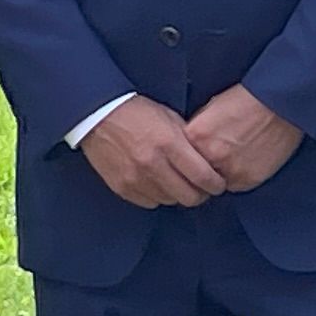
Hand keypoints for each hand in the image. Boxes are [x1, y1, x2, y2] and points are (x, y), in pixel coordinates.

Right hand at [79, 98, 226, 208]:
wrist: (97, 115)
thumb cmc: (137, 112)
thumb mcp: (169, 117)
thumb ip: (189, 141)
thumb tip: (208, 161)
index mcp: (169, 144)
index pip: (203, 177)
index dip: (216, 185)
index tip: (218, 184)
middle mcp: (153, 164)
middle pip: (189, 196)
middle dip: (200, 194)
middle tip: (201, 188)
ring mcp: (136, 178)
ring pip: (170, 201)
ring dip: (178, 195)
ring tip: (177, 183)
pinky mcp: (122, 187)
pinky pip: (149, 202)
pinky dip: (157, 196)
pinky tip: (157, 183)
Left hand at [183, 86, 302, 193]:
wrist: (280, 103)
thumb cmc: (248, 100)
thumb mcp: (212, 107)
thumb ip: (198, 130)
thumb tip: (190, 146)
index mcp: (196, 136)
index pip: (179, 158)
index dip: (186, 157)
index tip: (192, 156)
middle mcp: (210, 156)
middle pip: (195, 175)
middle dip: (202, 170)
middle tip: (215, 158)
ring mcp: (230, 170)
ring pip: (216, 184)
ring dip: (221, 175)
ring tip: (234, 156)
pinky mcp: (248, 179)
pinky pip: (236, 186)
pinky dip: (239, 176)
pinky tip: (248, 159)